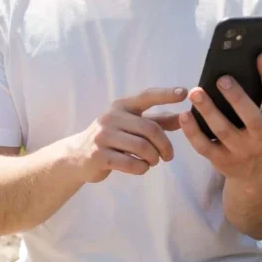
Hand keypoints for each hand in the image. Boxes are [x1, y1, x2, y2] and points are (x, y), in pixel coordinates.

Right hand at [63, 87, 187, 183]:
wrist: (77, 156)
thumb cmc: (113, 138)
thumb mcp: (132, 125)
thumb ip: (158, 121)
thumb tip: (184, 118)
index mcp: (122, 106)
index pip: (147, 96)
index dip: (166, 94)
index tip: (184, 92)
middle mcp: (111, 117)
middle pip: (150, 129)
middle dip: (165, 145)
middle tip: (169, 156)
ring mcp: (103, 136)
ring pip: (142, 147)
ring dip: (154, 158)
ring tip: (153, 161)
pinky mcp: (98, 155)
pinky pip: (131, 163)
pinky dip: (142, 168)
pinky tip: (142, 168)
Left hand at [180, 52, 261, 182]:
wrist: (258, 173)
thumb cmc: (261, 133)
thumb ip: (261, 97)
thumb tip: (243, 64)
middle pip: (251, 118)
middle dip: (236, 98)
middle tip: (221, 79)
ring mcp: (241, 152)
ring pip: (223, 131)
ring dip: (208, 111)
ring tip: (196, 92)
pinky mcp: (221, 161)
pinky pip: (204, 146)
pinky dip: (193, 132)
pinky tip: (184, 115)